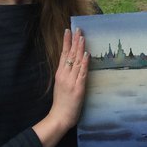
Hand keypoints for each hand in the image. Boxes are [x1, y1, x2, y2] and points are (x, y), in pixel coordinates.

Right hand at [32, 28, 88, 146]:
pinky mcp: (78, 88)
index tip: (68, 31)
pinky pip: (82, 73)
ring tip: (82, 37)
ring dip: (80, 48)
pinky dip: (84, 63)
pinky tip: (86, 54)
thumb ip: (65, 75)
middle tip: (77, 29)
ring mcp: (71, 81)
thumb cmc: (61, 103)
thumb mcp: (60, 85)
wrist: (59, 117)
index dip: (66, 42)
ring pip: (76, 61)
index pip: (63, 54)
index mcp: (60, 74)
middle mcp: (64, 75)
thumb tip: (71, 64)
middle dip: (74, 41)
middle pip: (70, 54)